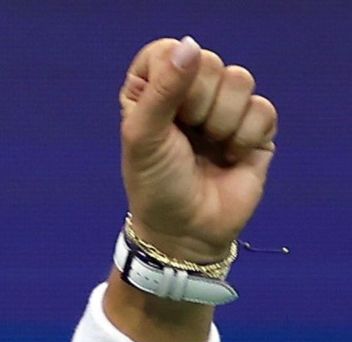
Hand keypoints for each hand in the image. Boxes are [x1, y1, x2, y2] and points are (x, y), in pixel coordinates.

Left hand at [119, 36, 277, 264]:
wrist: (187, 230)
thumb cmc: (156, 185)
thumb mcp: (144, 137)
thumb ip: (162, 89)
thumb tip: (189, 45)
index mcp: (153, 90)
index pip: (168, 51)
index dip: (171, 78)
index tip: (164, 113)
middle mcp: (189, 93)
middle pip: (208, 62)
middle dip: (197, 105)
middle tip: (187, 136)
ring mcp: (224, 108)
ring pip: (240, 80)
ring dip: (222, 122)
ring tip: (209, 148)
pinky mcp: (256, 126)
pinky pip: (263, 108)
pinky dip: (245, 138)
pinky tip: (231, 157)